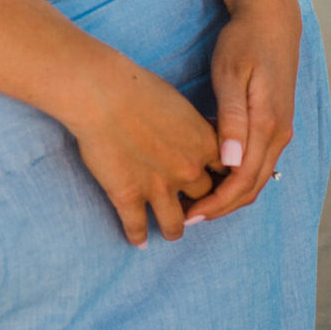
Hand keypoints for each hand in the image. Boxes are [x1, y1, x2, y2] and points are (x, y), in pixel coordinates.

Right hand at [71, 56, 219, 247]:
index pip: (227, 173)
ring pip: (176, 224)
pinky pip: (136, 226)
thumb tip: (191, 134)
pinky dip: (137, 237)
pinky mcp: (128, 197)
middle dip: (199, 204)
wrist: (103, 95)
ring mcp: (158, 188)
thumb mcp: (179, 103)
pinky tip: (137, 242)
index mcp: (204, 145)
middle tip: (191, 207)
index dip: (220, 179)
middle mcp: (188, 172)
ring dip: (175, 230)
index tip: (213, 181)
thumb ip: (191, 126)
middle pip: (205, 199)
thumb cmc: (138, 88)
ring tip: (170, 232)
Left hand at [185, 0, 300, 223]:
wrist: (272, 18)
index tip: (187, 215)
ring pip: (256, 177)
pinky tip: (211, 177)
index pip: (242, 182)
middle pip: (252, 187)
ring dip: (229, 195)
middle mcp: (278, 134)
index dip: (216, 204)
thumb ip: (231, 119)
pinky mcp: (275, 123)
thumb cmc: (244, 43)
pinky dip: (236, 178)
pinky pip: (258, 162)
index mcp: (267, 126)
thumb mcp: (232, 76)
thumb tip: (229, 162)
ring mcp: (280, 129)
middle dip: (220, 207)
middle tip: (185, 218)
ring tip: (195, 203)